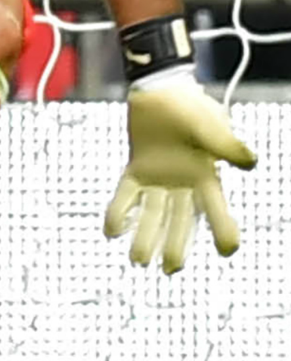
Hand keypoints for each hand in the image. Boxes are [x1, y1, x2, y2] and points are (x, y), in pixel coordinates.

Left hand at [105, 71, 257, 272]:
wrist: (161, 90)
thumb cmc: (192, 108)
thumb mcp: (212, 126)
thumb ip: (227, 146)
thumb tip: (249, 164)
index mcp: (207, 178)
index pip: (218, 211)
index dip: (224, 231)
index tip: (227, 251)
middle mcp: (184, 185)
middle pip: (181, 222)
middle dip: (176, 246)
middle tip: (169, 270)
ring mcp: (159, 179)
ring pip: (153, 215)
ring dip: (145, 238)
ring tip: (138, 262)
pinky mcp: (137, 170)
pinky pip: (126, 195)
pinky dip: (118, 213)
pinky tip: (112, 231)